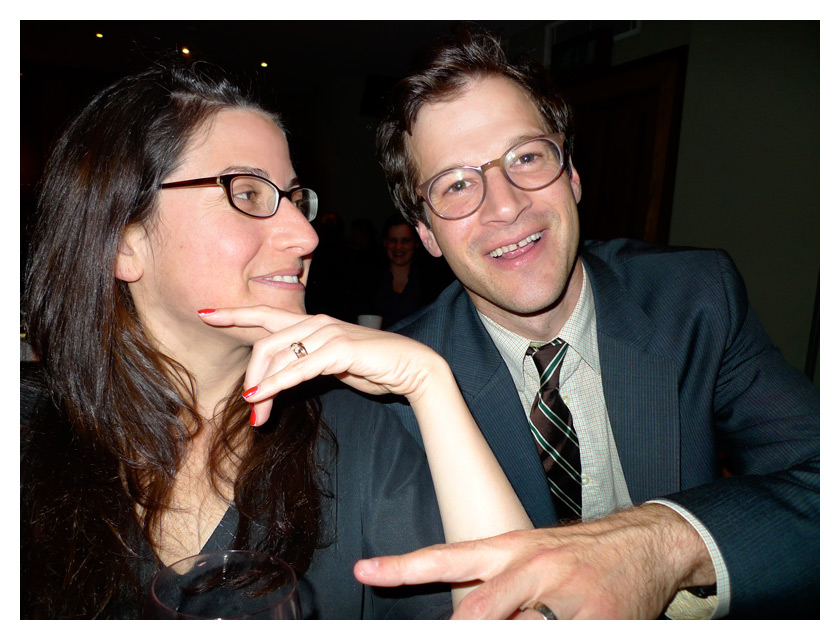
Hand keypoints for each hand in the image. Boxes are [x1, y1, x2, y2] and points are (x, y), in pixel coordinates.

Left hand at [198, 306, 448, 425]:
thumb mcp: (332, 366)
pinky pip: (299, 368)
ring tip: (255, 414)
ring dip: (261, 388)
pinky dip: (276, 384)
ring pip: (277, 355)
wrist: (412, 368)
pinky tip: (260, 397)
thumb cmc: (374, 367)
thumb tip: (281, 378)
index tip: (207, 313)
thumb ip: (306, 365)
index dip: (235, 313)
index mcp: (313, 324)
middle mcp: (317, 323)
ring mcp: (328, 333)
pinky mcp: (340, 348)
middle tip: (247, 407)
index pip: (266, 314)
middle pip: (265, 343)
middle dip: (251, 377)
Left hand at [354, 503, 715, 618]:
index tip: (366, 571)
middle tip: (449, 633)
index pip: (446, 557)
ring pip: (515, 629)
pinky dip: (546, 637)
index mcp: (508, 547)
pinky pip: (556, 638)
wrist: (642, 542)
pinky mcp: (596, 618)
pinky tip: (559, 626)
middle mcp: (530, 566)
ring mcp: (563, 593)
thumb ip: (492, 582)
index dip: (402, 567)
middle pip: (477, 612)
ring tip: (524, 620)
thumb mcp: (529, 553)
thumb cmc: (576, 554)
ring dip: (509, 633)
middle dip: (459, 632)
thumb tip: (462, 617)